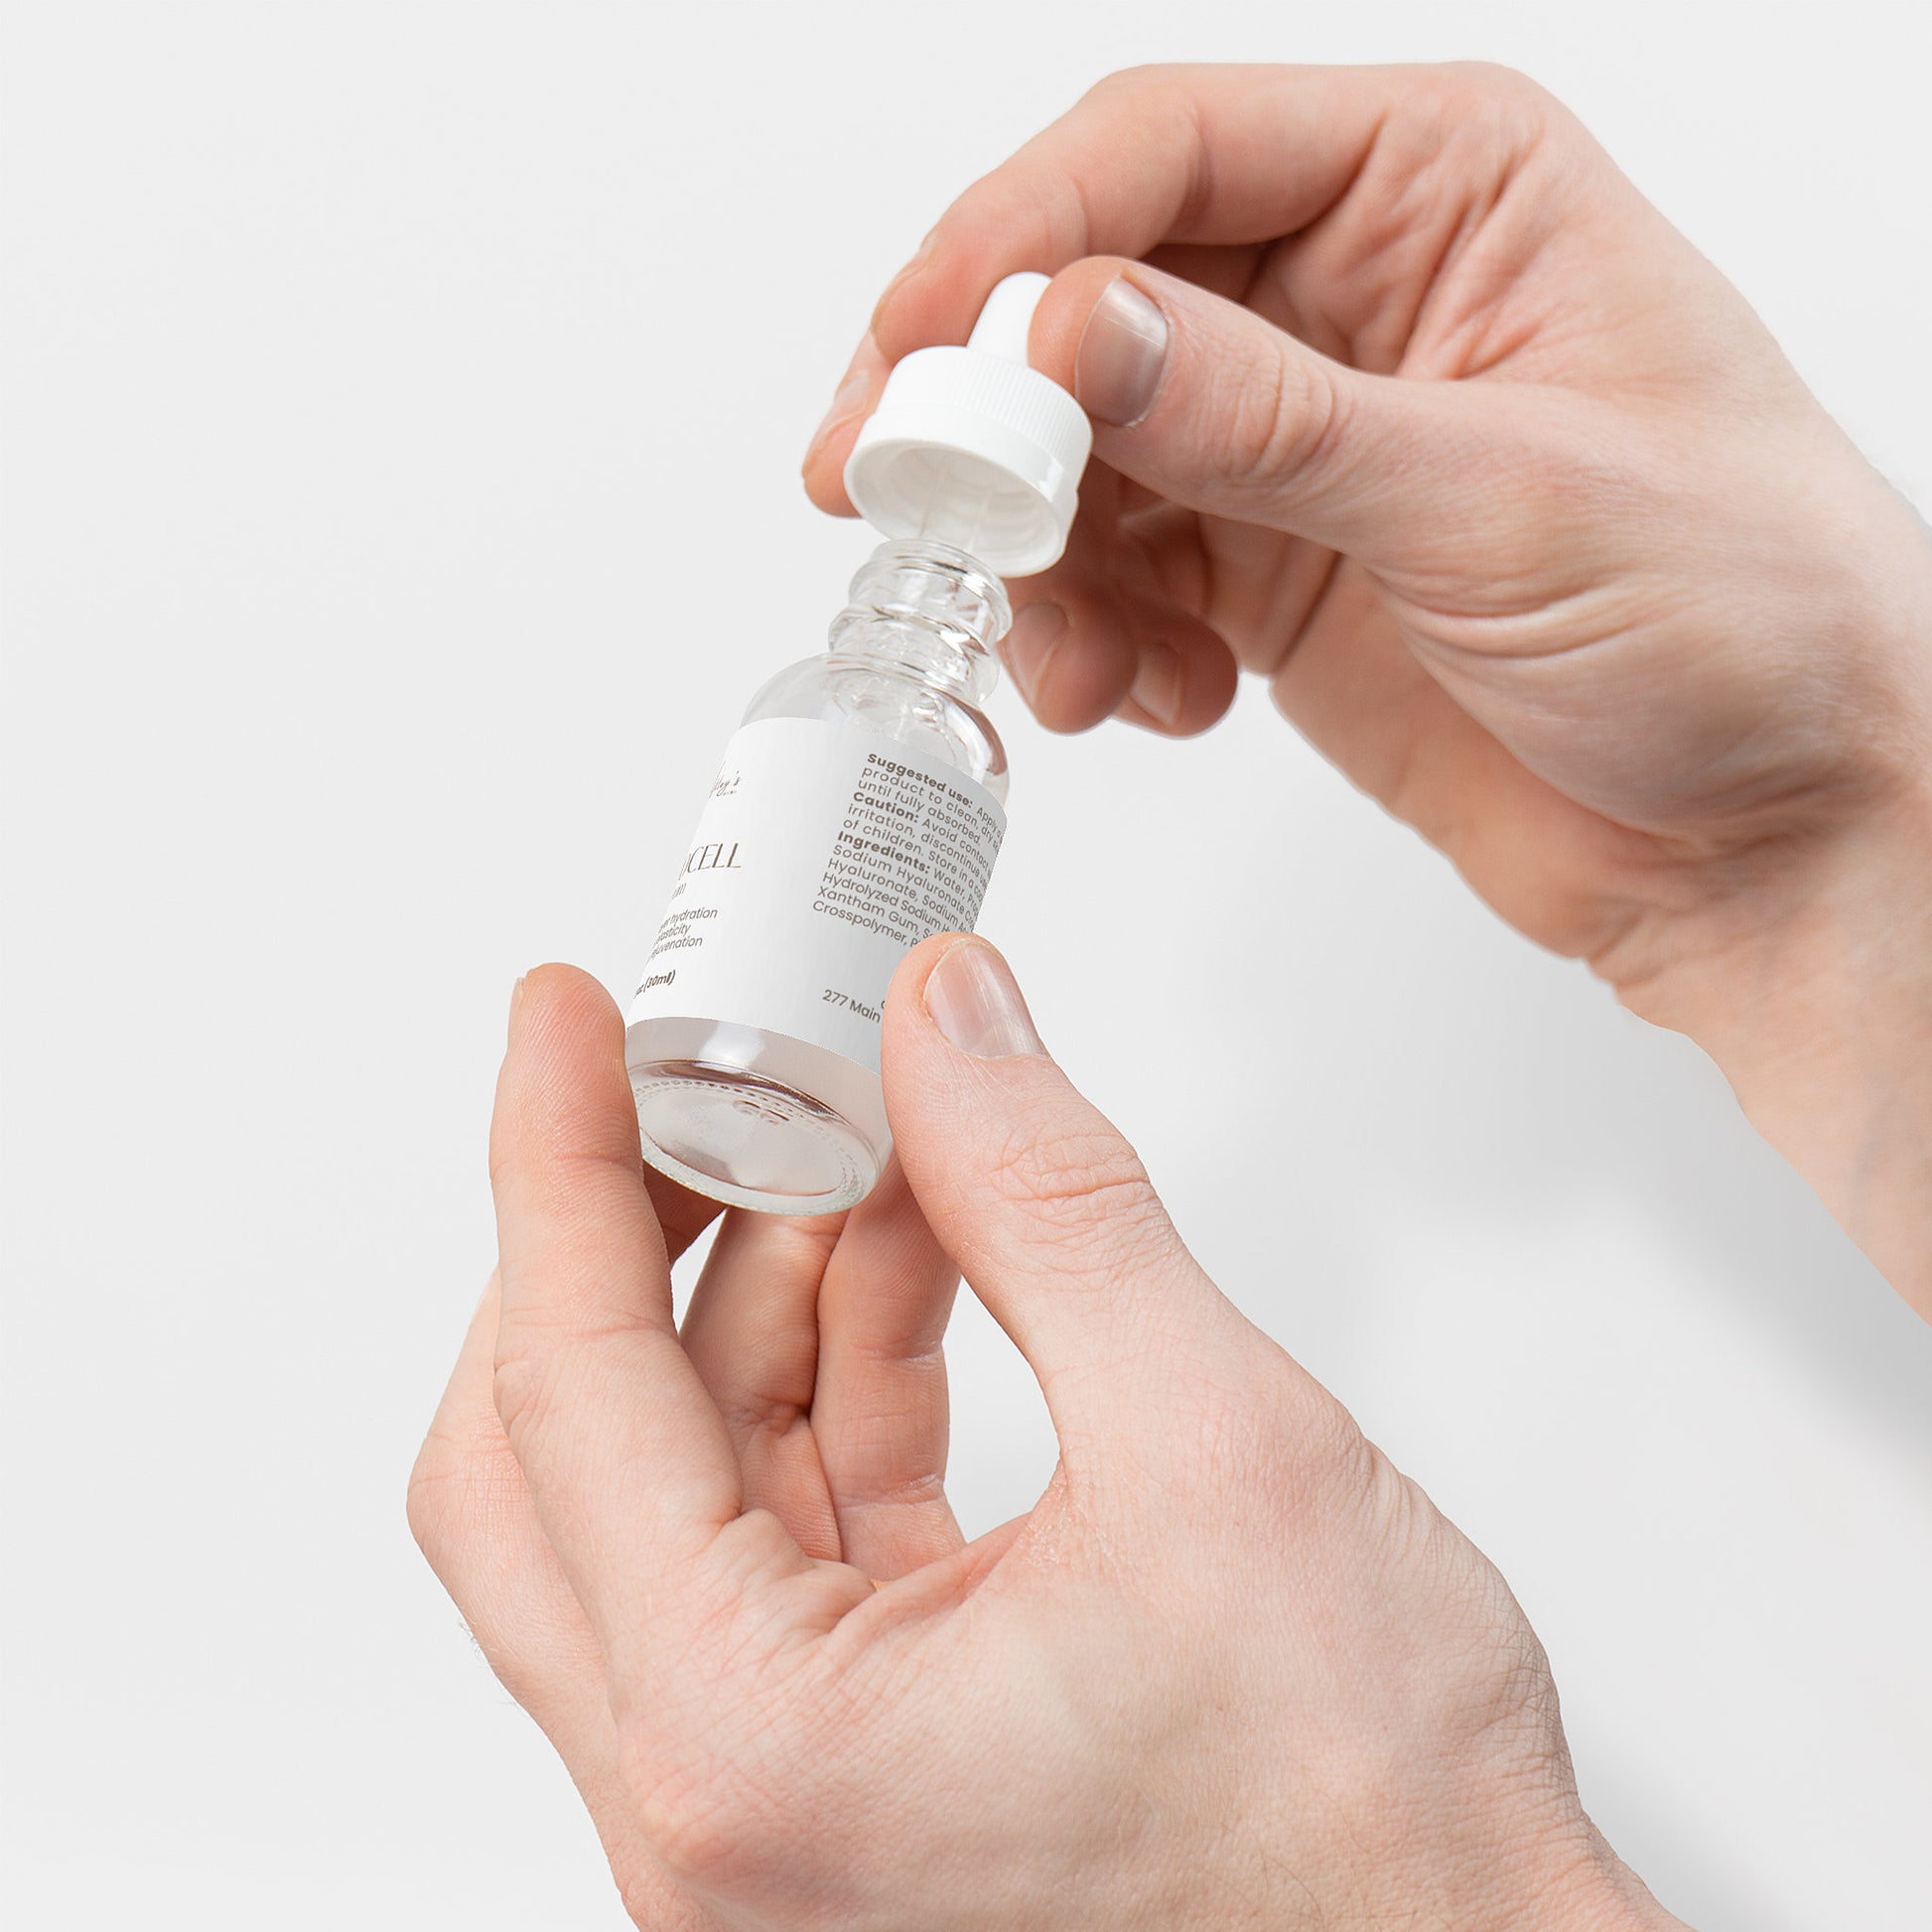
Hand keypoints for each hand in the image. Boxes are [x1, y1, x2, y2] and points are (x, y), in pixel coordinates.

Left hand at [410, 947, 1684, 1930]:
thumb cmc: (1373, 1846)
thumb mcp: (1217, 1450)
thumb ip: (1051, 1204)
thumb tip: (946, 1029)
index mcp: (748, 1746)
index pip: (564, 1388)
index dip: (556, 1163)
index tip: (564, 1018)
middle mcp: (718, 1802)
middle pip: (556, 1452)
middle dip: (625, 1236)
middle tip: (692, 1078)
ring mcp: (779, 1795)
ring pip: (679, 1484)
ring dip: (761, 1291)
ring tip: (868, 1142)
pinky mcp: (858, 1766)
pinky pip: (788, 1531)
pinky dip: (838, 1380)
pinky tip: (915, 1262)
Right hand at [801, 64, 1931, 1311]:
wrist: (1775, 829)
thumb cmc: (1746, 616)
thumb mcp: (1503, 495)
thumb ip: (1267, 419)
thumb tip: (1069, 336)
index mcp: (1443, 191)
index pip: (1164, 154)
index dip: (1012, 243)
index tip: (916, 353)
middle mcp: (1353, 299)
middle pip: (1086, 304)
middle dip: (989, 419)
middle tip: (904, 511)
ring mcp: (1301, 445)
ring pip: (1082, 458)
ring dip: (1041, 563)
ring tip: (1079, 665)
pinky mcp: (1274, 576)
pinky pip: (1122, 579)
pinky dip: (1101, 643)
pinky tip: (1161, 703)